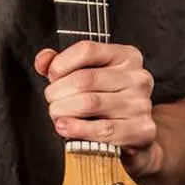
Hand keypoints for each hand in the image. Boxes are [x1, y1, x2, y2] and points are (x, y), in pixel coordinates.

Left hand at [34, 41, 161, 177]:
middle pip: (85, 79)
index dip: (61, 63)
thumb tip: (42, 61)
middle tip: (51, 100)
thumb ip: (61, 63)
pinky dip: (77, 129)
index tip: (51, 75)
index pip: (87, 49)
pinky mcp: (141, 131)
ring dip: (63, 110)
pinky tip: (65, 127)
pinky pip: (102, 129)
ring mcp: (141, 104)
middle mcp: (137, 77)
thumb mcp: (87, 74)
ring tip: (56, 114)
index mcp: (125, 56)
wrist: (137, 135)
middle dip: (58, 91)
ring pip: (90, 103)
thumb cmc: (108, 100)